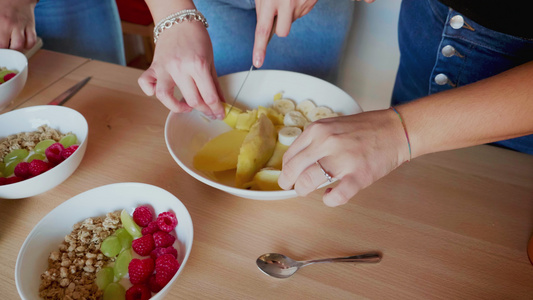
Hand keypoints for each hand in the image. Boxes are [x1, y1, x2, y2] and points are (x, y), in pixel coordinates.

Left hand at [0, 0, 37, 49]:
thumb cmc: (3, 5)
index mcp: (1, 23)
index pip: (1, 44)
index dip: (2, 50)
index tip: (2, 51)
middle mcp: (12, 25)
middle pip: (13, 47)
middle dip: (10, 52)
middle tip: (7, 51)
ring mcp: (23, 26)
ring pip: (23, 45)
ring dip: (19, 50)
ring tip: (15, 48)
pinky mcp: (31, 26)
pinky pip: (32, 41)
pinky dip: (28, 45)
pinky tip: (23, 44)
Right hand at [138, 21, 224, 118]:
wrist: (179, 21)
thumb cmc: (196, 39)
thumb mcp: (211, 60)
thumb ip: (215, 84)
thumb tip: (221, 103)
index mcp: (198, 65)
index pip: (209, 96)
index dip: (216, 109)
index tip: (219, 114)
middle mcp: (180, 67)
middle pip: (192, 100)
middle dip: (203, 110)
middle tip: (208, 110)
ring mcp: (164, 68)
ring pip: (165, 97)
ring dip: (177, 107)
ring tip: (185, 106)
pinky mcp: (153, 66)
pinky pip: (145, 83)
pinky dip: (150, 91)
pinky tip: (159, 92)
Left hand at [253, 0, 317, 67]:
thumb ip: (262, 9)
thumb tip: (264, 27)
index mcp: (272, 0)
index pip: (263, 30)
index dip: (260, 48)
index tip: (258, 62)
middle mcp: (287, 3)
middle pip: (282, 32)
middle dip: (279, 28)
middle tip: (277, 12)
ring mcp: (301, 5)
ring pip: (291, 22)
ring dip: (287, 14)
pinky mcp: (310, 4)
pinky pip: (300, 14)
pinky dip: (295, 8)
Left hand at [278, 109, 409, 206]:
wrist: (395, 130)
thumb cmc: (364, 129)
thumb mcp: (332, 125)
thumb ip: (314, 141)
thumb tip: (297, 164)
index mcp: (317, 130)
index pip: (289, 156)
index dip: (286, 170)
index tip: (289, 176)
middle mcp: (326, 142)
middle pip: (293, 170)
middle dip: (289, 183)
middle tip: (293, 188)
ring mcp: (343, 159)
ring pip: (307, 183)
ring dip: (303, 191)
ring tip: (309, 191)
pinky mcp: (359, 175)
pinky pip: (336, 196)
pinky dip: (329, 200)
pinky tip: (330, 196)